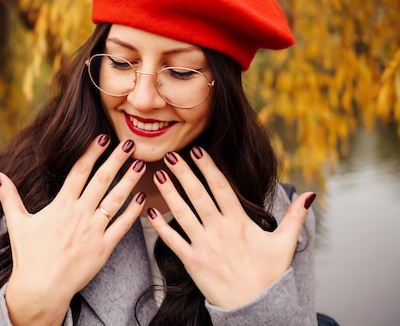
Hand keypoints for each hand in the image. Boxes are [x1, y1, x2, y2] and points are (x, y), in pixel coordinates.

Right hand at [0, 135, 146, 324]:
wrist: (41, 289)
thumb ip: (9, 196)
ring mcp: (93, 231)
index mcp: (60, 206)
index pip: (79, 171)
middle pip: (102, 180)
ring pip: (116, 199)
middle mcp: (79, 214)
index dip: (92, 152)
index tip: (104, 137)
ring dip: (130, 180)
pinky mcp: (103, 248)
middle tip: (130, 143)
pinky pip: (122, 226)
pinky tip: (142, 198)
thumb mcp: (17, 223)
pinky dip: (133, 212)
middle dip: (117, 159)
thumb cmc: (28, 256)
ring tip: (141, 164)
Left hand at [148, 147, 314, 308]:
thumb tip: (310, 194)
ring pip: (182, 213)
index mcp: (240, 222)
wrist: (257, 308)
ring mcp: (205, 245)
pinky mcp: (193, 262)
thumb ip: (295, 216)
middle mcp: (220, 230)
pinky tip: (149, 211)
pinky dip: (160, 226)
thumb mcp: (285, 244)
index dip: (208, 167)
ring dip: (168, 192)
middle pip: (198, 195)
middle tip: (171, 154)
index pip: (221, 187)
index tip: (196, 150)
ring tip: (158, 173)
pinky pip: (173, 240)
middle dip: (183, 173)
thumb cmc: (270, 275)